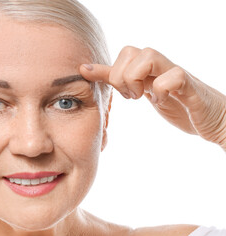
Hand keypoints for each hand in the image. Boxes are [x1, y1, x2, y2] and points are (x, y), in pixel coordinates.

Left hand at [80, 46, 225, 150]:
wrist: (213, 119)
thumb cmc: (178, 105)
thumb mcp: (143, 93)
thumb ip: (120, 82)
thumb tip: (88, 71)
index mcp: (148, 69)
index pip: (122, 55)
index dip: (105, 69)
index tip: (100, 83)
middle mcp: (160, 67)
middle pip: (130, 51)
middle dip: (121, 77)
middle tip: (130, 96)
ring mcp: (175, 73)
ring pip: (148, 55)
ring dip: (136, 78)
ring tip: (142, 97)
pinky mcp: (190, 86)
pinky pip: (174, 76)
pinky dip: (162, 90)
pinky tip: (162, 101)